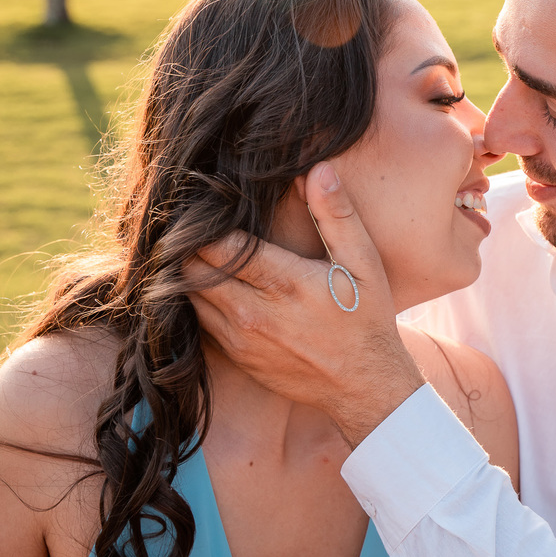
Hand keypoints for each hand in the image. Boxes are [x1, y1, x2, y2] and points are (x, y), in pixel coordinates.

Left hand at [186, 162, 425, 446]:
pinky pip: (199, 322)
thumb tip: (318, 170)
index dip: (205, 222)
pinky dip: (200, 300)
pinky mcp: (236, 357)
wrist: (364, 387)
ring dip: (192, 274)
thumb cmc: (366, 319)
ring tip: (206, 253)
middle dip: (190, 245)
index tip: (210, 206)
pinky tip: (216, 286)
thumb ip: (337, 216)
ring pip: (188, 296)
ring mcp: (241, 339)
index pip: (216, 244)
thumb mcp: (363, 264)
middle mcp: (254, 313)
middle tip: (201, 226)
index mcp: (284, 282)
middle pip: (191, 269)